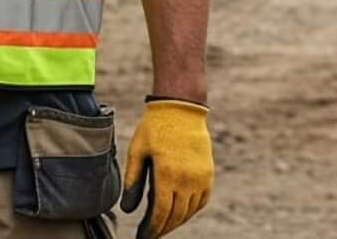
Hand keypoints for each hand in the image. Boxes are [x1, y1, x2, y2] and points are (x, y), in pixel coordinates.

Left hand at [120, 99, 214, 236]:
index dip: (151, 229)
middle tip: (150, 234)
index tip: (143, 237)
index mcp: (167, 174)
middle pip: (175, 216)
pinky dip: (190, 211)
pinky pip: (201, 201)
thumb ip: (132, 181)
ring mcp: (200, 178)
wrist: (181, 109)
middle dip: (162, 229)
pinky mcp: (208, 175)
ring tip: (162, 225)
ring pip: (189, 211)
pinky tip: (180, 212)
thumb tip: (128, 210)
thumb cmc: (154, 129)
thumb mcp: (137, 151)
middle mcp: (186, 180)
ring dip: (176, 222)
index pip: (160, 213)